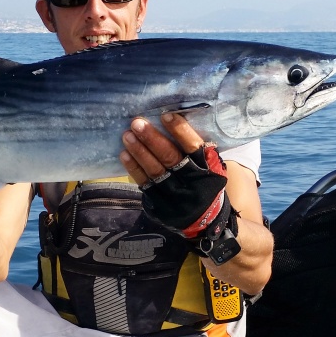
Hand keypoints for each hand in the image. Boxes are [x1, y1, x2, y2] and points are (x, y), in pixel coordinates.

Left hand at [120, 114, 230, 239]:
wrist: (207, 221)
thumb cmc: (206, 182)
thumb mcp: (211, 166)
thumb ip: (197, 149)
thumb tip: (171, 120)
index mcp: (208, 169)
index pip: (194, 147)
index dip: (181, 131)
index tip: (166, 115)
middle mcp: (193, 183)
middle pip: (171, 159)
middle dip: (153, 140)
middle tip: (137, 123)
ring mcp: (176, 197)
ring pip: (156, 172)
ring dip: (139, 152)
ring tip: (127, 136)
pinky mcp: (162, 206)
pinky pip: (146, 185)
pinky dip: (134, 169)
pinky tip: (124, 155)